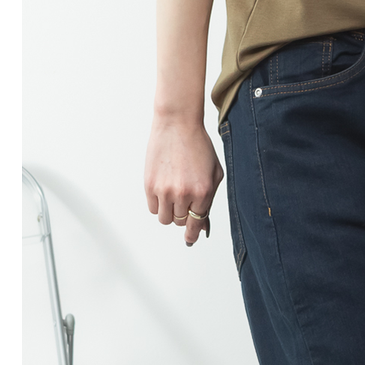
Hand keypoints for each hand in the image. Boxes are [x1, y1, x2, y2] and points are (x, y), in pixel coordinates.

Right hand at [145, 116, 223, 245]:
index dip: (193, 234)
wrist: (178, 125)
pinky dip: (159, 204)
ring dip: (170, 211)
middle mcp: (184, 193)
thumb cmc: (199, 146)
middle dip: (184, 214)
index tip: (190, 239)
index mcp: (203, 191)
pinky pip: (153, 208)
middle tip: (185, 198)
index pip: (196, 224)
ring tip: (175, 193)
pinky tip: (164, 188)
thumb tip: (203, 225)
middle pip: (180, 221)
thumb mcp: (214, 172)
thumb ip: (210, 199)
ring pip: (165, 219)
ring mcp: (165, 190)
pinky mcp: (149, 186)